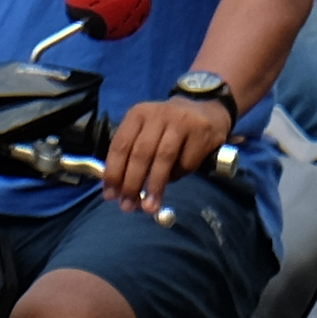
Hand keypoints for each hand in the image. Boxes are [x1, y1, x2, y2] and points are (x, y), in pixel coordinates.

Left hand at [104, 90, 236, 213]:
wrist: (206, 111)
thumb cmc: (168, 128)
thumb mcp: (146, 133)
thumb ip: (131, 156)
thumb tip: (119, 192)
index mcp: (137, 114)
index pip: (120, 145)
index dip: (113, 172)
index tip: (110, 195)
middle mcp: (157, 114)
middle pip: (140, 153)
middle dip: (132, 183)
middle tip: (128, 206)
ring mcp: (180, 121)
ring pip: (163, 158)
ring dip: (154, 186)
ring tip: (149, 206)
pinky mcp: (200, 132)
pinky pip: (186, 162)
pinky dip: (178, 176)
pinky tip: (174, 178)